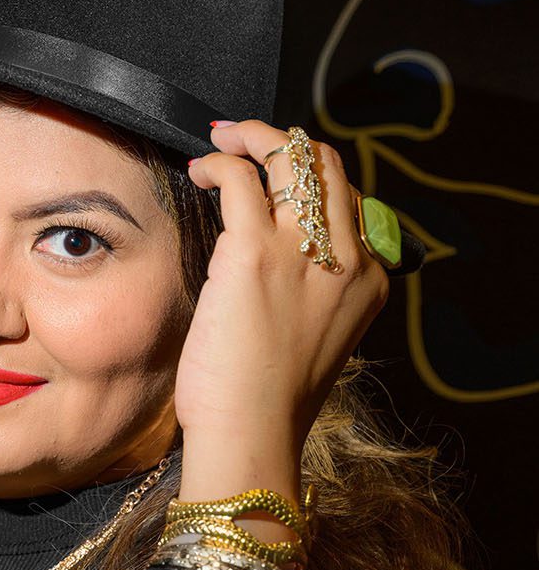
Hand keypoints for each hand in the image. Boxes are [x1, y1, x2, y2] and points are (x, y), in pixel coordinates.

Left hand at [174, 120, 389, 455]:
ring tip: (220, 141)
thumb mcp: (315, 340)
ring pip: (289, 156)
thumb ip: (314, 293)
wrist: (252, 433)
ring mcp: (303, 252)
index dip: (310, 178)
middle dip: (284, 140)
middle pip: (327, 166)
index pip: (349, 201)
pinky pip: (240, 178)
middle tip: (245, 138)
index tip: (275, 175)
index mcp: (368, 281)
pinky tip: (200, 172)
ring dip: (250, 136)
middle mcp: (346, 259)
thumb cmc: (269, 400)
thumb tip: (277, 260)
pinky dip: (218, 163)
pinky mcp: (254, 253)